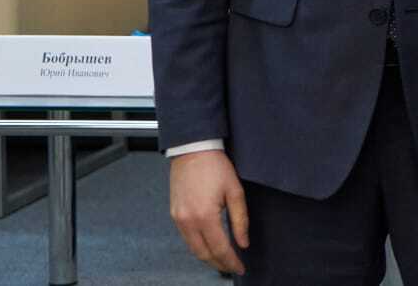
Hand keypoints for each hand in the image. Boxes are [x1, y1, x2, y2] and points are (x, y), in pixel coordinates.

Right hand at [169, 149, 248, 273]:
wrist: (192, 149)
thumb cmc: (215, 166)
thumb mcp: (235, 191)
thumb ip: (240, 220)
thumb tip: (243, 243)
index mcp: (204, 216)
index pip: (220, 249)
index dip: (231, 262)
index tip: (240, 267)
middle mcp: (188, 221)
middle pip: (204, 254)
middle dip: (219, 264)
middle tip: (233, 266)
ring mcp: (178, 219)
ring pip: (193, 249)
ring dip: (208, 257)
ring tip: (223, 259)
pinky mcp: (174, 214)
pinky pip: (186, 238)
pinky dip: (198, 246)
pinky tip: (209, 245)